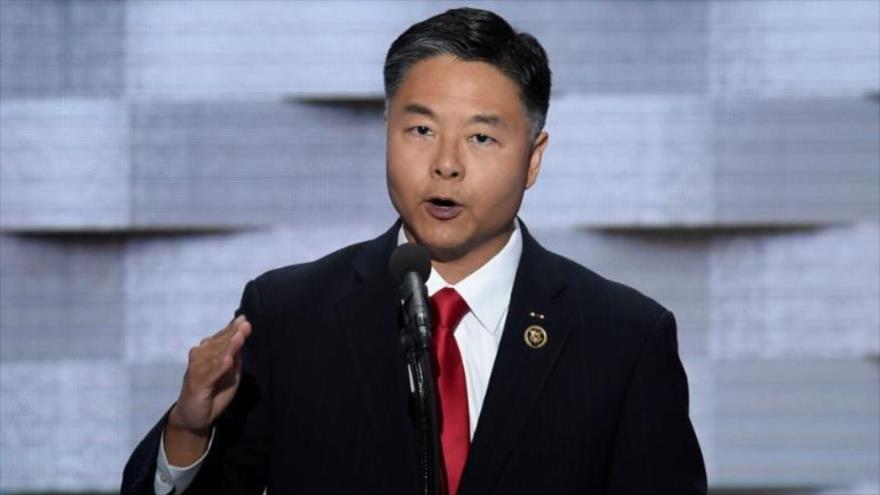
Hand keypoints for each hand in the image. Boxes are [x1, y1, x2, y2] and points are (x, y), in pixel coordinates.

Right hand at [164, 315, 252, 464]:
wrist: (195, 416)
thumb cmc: (214, 392)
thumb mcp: (230, 373)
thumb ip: (235, 356)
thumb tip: (242, 336)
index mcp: (208, 353)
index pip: (221, 338)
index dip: (232, 328)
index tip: (244, 319)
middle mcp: (200, 358)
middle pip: (219, 344)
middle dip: (233, 333)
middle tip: (245, 323)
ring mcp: (197, 371)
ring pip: (216, 356)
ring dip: (228, 346)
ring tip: (240, 337)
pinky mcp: (197, 385)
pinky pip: (210, 374)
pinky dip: (219, 367)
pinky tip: (228, 360)